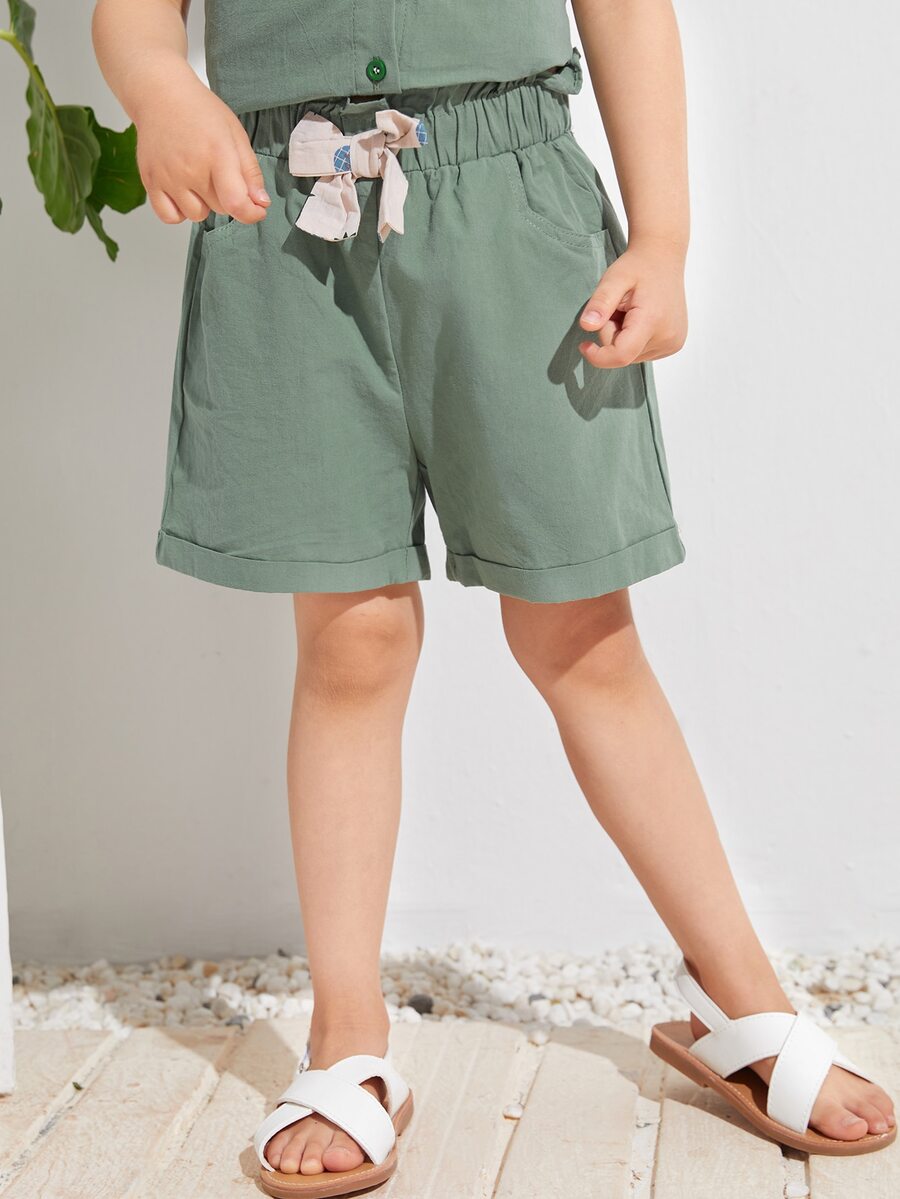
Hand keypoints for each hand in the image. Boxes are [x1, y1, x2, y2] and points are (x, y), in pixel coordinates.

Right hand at [135, 67, 269, 226]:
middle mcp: (191, 168)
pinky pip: (169, 217)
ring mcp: (168, 176)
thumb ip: (250, 171)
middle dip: (226, 197)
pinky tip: (183, 193)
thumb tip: (261, 202)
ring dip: (203, 204)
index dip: (251, 213)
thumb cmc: (199, 111)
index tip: (257, 209)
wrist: (160, 95)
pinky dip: (179, 211)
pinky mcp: (150, 181)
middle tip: (217, 172)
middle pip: (220, 209)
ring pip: (197, 215)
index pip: (236, 202)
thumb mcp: (235, 134)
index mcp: (217, 154)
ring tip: (198, 178)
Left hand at [578, 235, 687, 367]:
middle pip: (623, 354)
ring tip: (631, 312)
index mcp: (653, 320)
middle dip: (612, 335)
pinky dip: (634, 339)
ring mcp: (673, 343)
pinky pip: (641, 352)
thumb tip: (586, 326)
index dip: (598, 356)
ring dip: (623, 337)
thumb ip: (600, 302)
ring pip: (631, 355)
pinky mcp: (673, 345)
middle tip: (619, 309)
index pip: (621, 355)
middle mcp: (668, 337)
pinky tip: (641, 319)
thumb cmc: (638, 267)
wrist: (663, 259)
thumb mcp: (614, 278)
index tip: (584, 345)